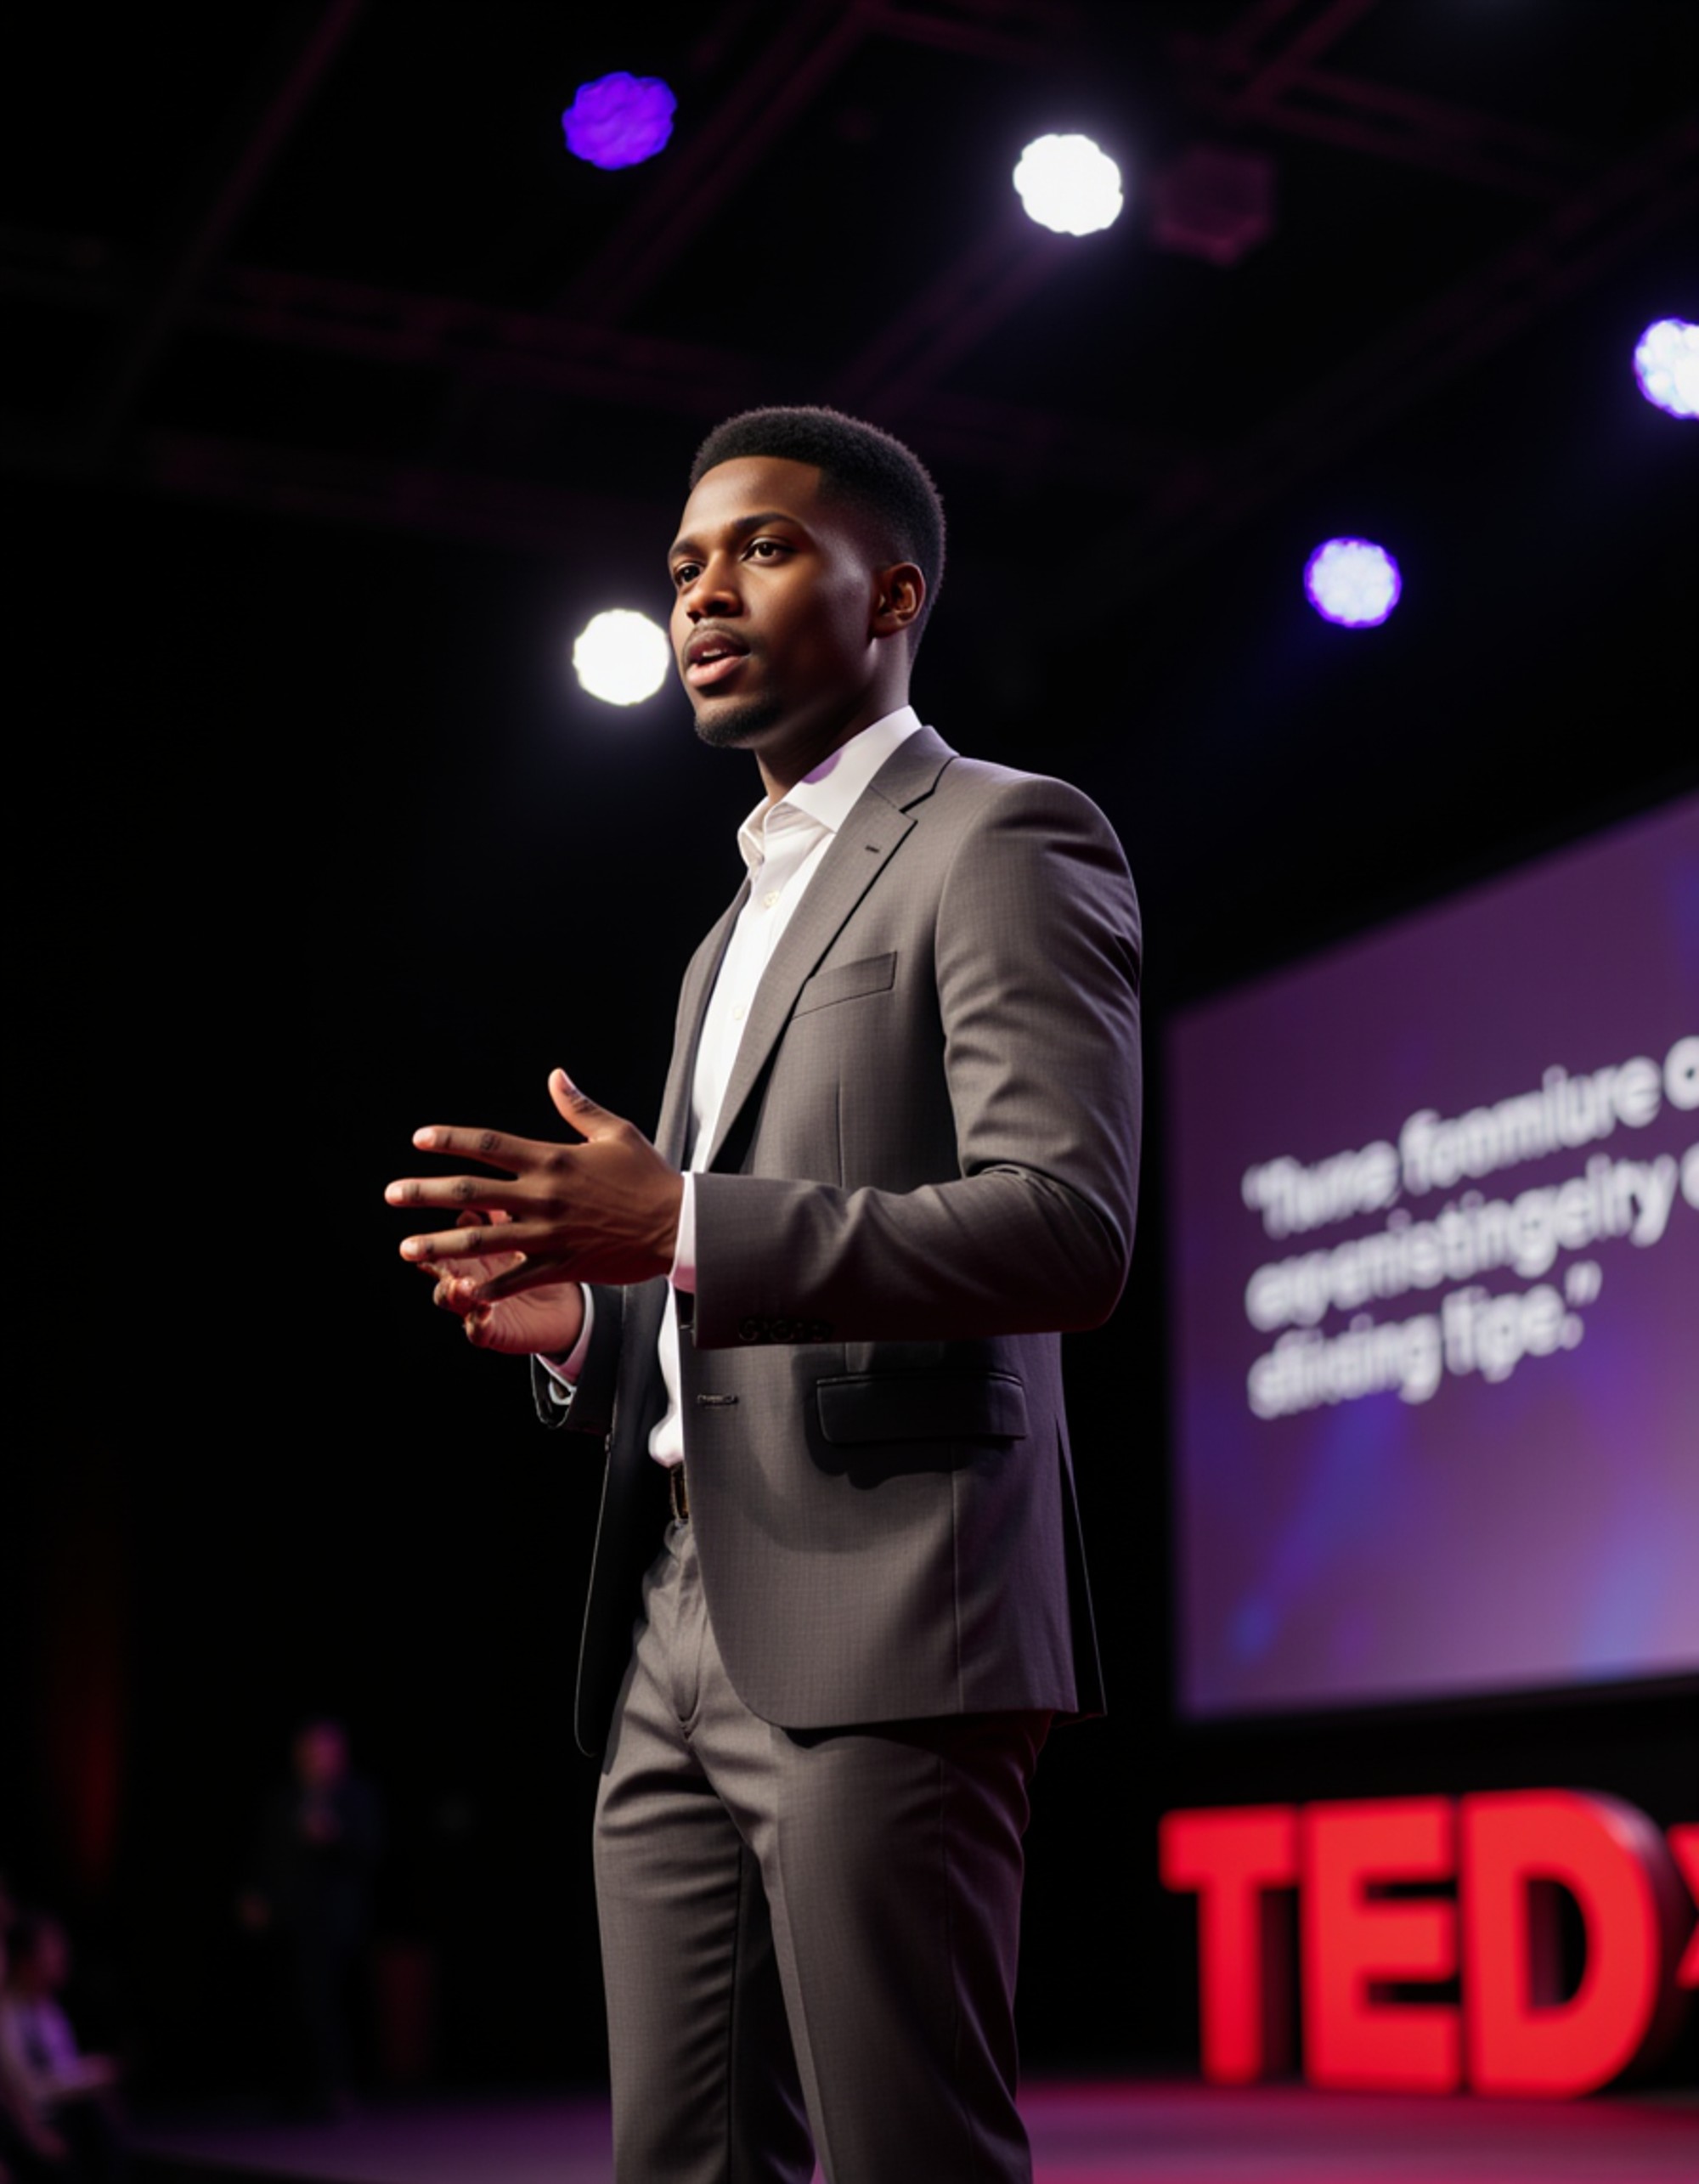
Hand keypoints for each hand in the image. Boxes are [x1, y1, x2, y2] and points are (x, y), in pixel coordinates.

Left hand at [387, 1069, 682, 1304]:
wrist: (678, 1224)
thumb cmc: (649, 1176)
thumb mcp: (616, 1133)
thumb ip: (578, 1107)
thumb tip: (555, 1075)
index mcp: (553, 1159)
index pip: (489, 1145)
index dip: (450, 1140)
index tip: (419, 1139)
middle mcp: (543, 1195)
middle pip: (471, 1192)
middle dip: (426, 1193)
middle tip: (392, 1195)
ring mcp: (549, 1233)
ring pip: (483, 1240)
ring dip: (440, 1243)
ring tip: (407, 1248)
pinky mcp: (562, 1264)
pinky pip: (515, 1278)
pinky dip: (487, 1286)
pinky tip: (460, 1290)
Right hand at [415, 1209, 586, 1353]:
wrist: (566, 1311)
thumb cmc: (546, 1261)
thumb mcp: (533, 1232)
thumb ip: (519, 1209)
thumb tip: (515, 1171)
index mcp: (483, 1243)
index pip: (465, 1227)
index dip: (465, 1219)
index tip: (470, 1213)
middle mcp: (471, 1271)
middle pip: (442, 1258)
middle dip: (431, 1251)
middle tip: (432, 1245)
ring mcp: (475, 1302)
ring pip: (449, 1295)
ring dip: (451, 1289)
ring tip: (461, 1284)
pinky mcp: (490, 1330)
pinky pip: (477, 1329)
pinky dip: (475, 1323)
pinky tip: (482, 1314)